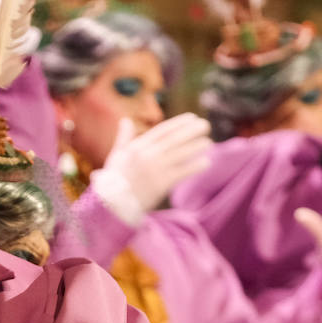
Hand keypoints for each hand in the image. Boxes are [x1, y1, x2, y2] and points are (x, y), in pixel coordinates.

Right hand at [89, 114, 211, 217]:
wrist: (113, 204)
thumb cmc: (114, 180)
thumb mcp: (116, 156)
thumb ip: (123, 137)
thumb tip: (125, 120)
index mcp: (137, 147)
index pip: (162, 131)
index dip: (178, 123)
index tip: (191, 118)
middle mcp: (146, 155)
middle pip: (174, 139)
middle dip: (191, 131)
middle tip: (205, 125)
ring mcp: (155, 169)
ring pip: (180, 154)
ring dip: (196, 147)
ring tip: (208, 143)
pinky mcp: (161, 183)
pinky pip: (182, 172)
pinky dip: (195, 166)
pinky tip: (206, 162)